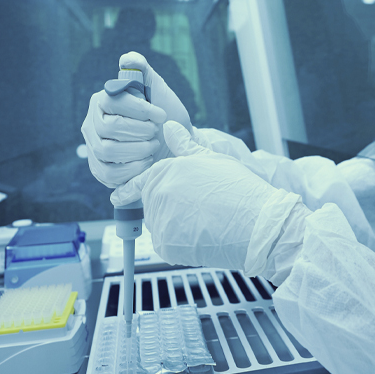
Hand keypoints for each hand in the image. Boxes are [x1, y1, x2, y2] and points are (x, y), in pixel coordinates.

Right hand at [80, 51, 192, 187]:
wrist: (173, 144)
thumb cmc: (164, 115)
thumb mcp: (158, 90)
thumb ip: (143, 71)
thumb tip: (129, 58)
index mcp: (104, 100)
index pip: (113, 102)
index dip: (140, 110)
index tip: (161, 115)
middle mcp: (92, 123)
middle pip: (109, 128)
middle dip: (141, 131)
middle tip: (156, 132)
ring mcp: (94, 147)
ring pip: (107, 151)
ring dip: (137, 150)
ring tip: (152, 145)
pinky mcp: (100, 169)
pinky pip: (108, 173)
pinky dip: (132, 169)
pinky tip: (146, 162)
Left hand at [113, 122, 303, 274]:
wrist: (256, 224)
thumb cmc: (239, 189)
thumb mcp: (212, 159)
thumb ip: (185, 145)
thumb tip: (170, 127)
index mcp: (166, 171)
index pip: (140, 180)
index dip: (131, 188)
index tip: (118, 196)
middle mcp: (158, 195)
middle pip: (151, 203)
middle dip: (166, 205)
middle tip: (195, 208)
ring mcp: (161, 221)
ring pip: (159, 224)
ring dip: (173, 223)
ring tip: (203, 220)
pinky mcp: (167, 246)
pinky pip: (166, 243)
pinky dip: (179, 242)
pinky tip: (201, 234)